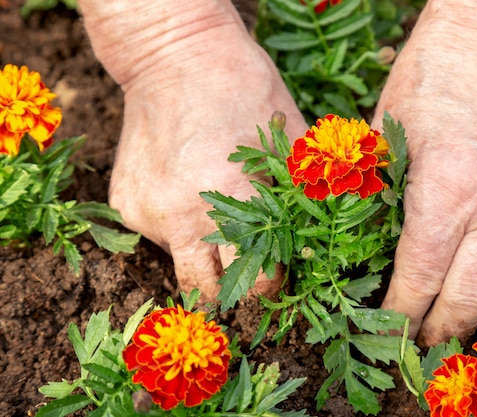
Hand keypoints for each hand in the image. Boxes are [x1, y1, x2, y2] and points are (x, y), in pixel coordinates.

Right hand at [79, 0, 307, 298]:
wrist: (172, 56)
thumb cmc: (243, 88)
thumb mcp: (291, 135)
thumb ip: (310, 189)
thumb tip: (325, 233)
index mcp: (233, 199)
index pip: (254, 280)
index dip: (269, 285)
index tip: (275, 274)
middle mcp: (183, 216)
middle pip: (206, 291)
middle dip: (229, 288)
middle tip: (244, 267)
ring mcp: (148, 213)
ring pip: (181, 262)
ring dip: (202, 252)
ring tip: (215, 211)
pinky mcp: (124, 205)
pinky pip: (157, 235)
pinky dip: (176, 226)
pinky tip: (186, 189)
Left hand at [373, 0, 476, 344]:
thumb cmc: (427, 82)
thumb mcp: (382, 136)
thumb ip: (372, 197)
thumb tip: (361, 248)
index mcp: (446, 192)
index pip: (420, 276)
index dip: (401, 311)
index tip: (388, 330)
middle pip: (466, 298)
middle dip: (438, 328)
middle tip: (418, 343)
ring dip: (475, 313)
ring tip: (447, 316)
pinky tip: (476, 278)